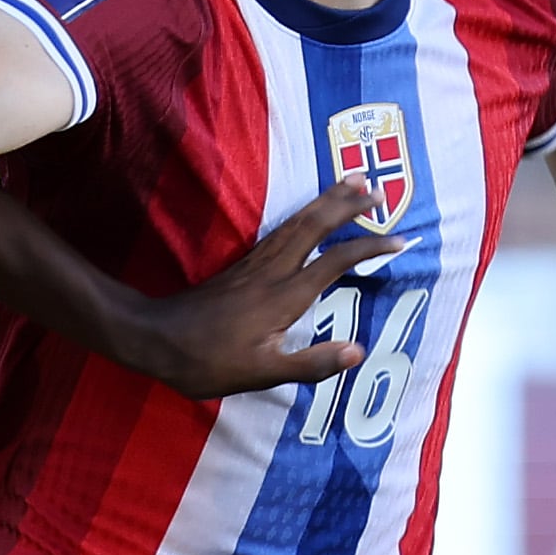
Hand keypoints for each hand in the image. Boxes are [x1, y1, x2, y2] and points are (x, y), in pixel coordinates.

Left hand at [127, 180, 385, 397]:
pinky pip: (281, 229)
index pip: (336, 261)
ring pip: (298, 222)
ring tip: (352, 182)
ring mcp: (255, 265)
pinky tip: (308, 213)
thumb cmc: (207, 361)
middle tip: (377, 187)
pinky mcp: (242, 266)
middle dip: (348, 204)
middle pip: (316, 225)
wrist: (155, 340)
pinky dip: (303, 215)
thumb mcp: (261, 373)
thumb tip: (358, 351)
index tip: (400, 240)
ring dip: (326, 201)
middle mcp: (273, 271)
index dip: (369, 247)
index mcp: (284, 295)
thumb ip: (310, 363)